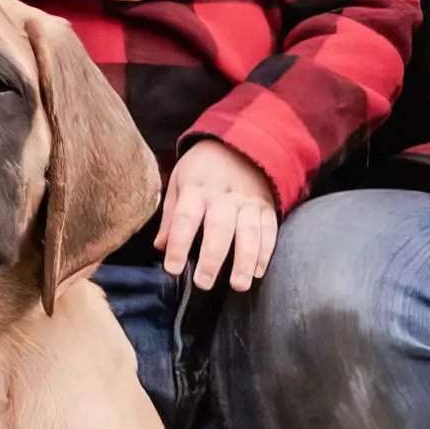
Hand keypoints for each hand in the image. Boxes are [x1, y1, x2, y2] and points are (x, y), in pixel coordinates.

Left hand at [156, 139, 280, 290]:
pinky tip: (258, 272)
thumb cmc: (202, 168)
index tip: (173, 269)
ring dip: (245, 261)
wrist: (239, 143)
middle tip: (203, 283)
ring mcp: (248, 201)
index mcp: (196, 188)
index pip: (185, 218)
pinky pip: (269, 230)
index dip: (178, 244)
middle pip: (218, 228)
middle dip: (212, 258)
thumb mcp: (179, 181)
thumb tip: (161, 247)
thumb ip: (171, 215)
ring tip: (239, 285)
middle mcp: (223, 196)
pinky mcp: (266, 206)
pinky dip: (265, 252)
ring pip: (249, 232)